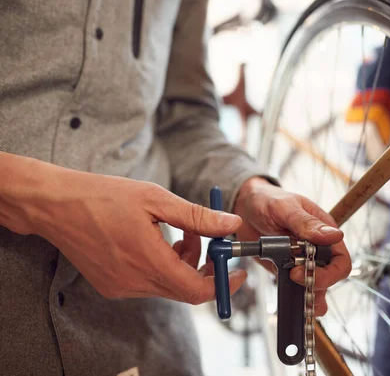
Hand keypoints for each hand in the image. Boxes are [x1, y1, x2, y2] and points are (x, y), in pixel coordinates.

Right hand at [32, 167, 245, 303]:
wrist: (54, 205)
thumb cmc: (102, 196)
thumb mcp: (156, 199)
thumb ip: (197, 217)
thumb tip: (231, 226)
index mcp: (148, 262)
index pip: (198, 291)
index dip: (223, 284)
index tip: (238, 271)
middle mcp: (134, 282)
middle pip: (186, 288)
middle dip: (205, 265)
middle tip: (209, 237)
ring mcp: (121, 287)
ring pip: (168, 284)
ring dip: (184, 262)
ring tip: (181, 230)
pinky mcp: (111, 285)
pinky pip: (149, 282)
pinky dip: (163, 265)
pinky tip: (157, 239)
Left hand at [233, 177, 351, 315]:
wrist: (245, 206)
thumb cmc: (268, 200)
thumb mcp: (285, 207)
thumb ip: (307, 223)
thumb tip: (334, 236)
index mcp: (324, 230)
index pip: (341, 259)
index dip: (329, 272)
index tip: (305, 270)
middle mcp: (317, 248)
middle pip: (331, 276)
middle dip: (317, 283)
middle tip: (293, 277)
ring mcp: (303, 260)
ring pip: (317, 285)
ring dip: (311, 297)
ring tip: (301, 304)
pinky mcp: (288, 269)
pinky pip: (298, 287)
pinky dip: (297, 297)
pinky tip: (293, 303)